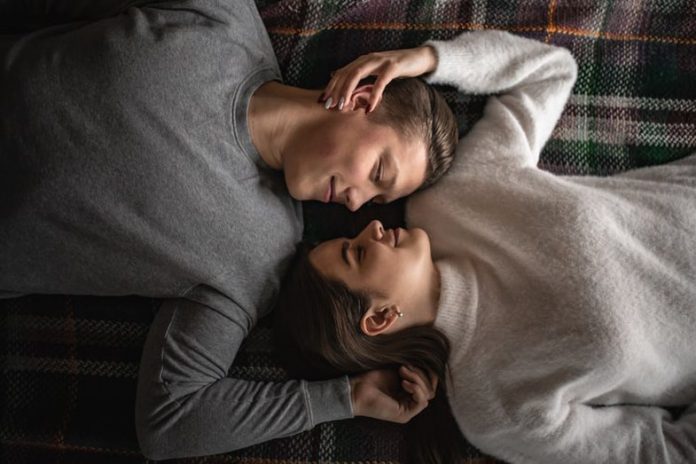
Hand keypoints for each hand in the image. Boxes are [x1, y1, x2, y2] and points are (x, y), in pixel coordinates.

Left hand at [322, 46, 437, 112]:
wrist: (419, 58)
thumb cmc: (395, 67)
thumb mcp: (373, 70)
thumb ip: (357, 73)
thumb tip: (335, 74)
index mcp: (362, 61)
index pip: (341, 73)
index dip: (331, 87)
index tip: (322, 101)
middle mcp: (368, 58)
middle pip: (346, 73)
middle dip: (336, 90)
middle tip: (330, 106)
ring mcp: (380, 61)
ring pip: (358, 74)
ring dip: (348, 90)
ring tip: (343, 106)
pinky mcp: (393, 66)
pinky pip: (381, 82)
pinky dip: (374, 95)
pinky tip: (369, 108)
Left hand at [350, 365, 437, 423]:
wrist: (357, 390)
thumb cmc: (372, 379)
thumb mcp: (397, 371)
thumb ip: (413, 370)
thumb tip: (429, 362)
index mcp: (410, 393)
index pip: (430, 384)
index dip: (426, 372)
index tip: (412, 362)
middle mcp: (411, 402)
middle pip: (431, 389)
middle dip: (421, 374)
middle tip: (405, 367)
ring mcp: (408, 410)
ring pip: (428, 394)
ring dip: (417, 379)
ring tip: (402, 372)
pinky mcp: (404, 415)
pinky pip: (422, 402)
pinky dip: (416, 389)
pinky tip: (403, 383)